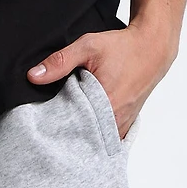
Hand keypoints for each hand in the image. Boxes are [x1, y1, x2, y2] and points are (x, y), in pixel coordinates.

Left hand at [27, 18, 178, 138]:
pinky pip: (108, 138)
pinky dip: (96, 135)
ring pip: (96, 140)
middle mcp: (115, 120)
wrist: (153, 47)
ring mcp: (123, 124)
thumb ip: (60, 61)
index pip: (72, 129)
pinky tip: (85, 130)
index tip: (44, 126)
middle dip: (67, 136)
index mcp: (105, 105)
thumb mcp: (88, 46)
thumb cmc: (123, 46)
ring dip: (82, 136)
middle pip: (83, 138)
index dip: (56, 128)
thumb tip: (33, 76)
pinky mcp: (126, 123)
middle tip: (51, 131)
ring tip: (67, 131)